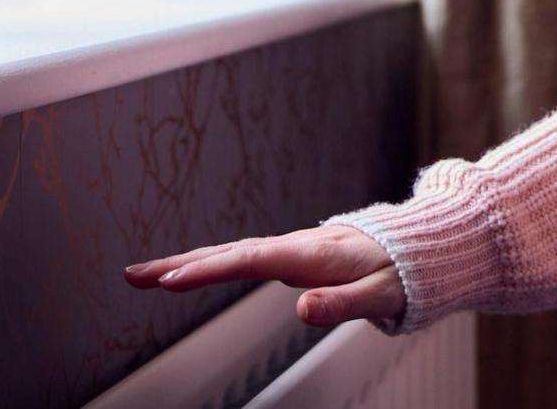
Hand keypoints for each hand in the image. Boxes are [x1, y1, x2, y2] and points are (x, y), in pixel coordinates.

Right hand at [123, 224, 404, 327]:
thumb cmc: (404, 273)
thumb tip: (300, 310)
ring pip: (232, 253)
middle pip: (230, 253)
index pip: (252, 260)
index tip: (173, 280)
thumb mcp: (382, 295)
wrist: (421, 247)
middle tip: (135, 277)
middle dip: (181, 265)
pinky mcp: (292, 255)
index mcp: (313, 254)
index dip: (211, 270)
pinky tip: (190, 270)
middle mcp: (296, 246)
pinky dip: (211, 261)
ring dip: (188, 262)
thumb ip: (343, 304)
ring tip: (146, 276)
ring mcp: (292, 249)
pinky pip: (243, 256)